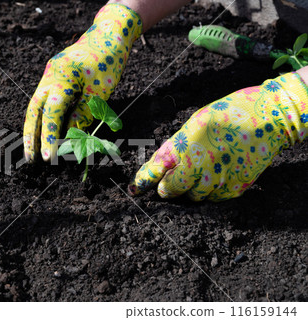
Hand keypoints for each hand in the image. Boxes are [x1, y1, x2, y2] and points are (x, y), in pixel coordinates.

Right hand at [23, 4, 141, 161]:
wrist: (110, 35)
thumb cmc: (108, 62)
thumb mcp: (99, 92)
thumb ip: (83, 114)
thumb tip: (69, 137)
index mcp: (61, 77)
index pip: (51, 113)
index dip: (49, 136)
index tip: (47, 158)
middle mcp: (50, 75)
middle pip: (33, 110)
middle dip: (31, 136)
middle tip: (30, 159)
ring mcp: (50, 75)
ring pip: (37, 106)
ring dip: (35, 128)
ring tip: (36, 150)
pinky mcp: (55, 77)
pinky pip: (46, 100)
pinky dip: (45, 117)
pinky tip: (46, 131)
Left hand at [129, 72, 307, 200]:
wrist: (268, 119)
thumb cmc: (227, 115)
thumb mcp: (194, 124)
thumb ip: (175, 146)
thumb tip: (159, 167)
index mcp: (184, 145)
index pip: (155, 170)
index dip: (142, 182)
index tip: (134, 189)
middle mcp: (198, 165)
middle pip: (170, 191)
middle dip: (167, 188)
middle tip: (171, 182)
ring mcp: (217, 179)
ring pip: (192, 197)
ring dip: (191, 189)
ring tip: (204, 170)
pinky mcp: (234, 189)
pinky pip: (213, 199)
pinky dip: (211, 191)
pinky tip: (219, 174)